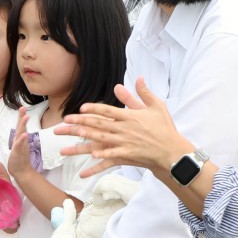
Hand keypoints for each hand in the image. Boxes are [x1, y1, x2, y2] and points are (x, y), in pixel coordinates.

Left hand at [6, 107, 33, 177]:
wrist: (22, 172)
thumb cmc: (19, 160)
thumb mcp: (17, 147)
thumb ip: (19, 140)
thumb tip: (20, 133)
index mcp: (19, 139)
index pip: (20, 126)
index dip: (21, 117)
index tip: (22, 108)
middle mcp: (21, 141)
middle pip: (22, 127)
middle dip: (22, 117)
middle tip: (23, 107)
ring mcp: (21, 146)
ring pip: (21, 134)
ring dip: (23, 125)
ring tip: (26, 117)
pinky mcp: (19, 152)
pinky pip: (20, 145)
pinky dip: (22, 139)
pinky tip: (24, 134)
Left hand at [55, 77, 190, 177]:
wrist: (173, 150)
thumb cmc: (165, 127)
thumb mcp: (157, 106)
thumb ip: (144, 93)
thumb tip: (138, 78)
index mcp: (129, 116)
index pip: (107, 110)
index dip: (93, 109)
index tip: (81, 108)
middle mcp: (124, 129)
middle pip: (98, 125)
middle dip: (79, 124)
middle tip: (64, 122)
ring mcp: (125, 143)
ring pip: (100, 141)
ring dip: (83, 141)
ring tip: (68, 142)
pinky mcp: (127, 155)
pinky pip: (111, 157)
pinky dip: (100, 159)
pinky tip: (89, 159)